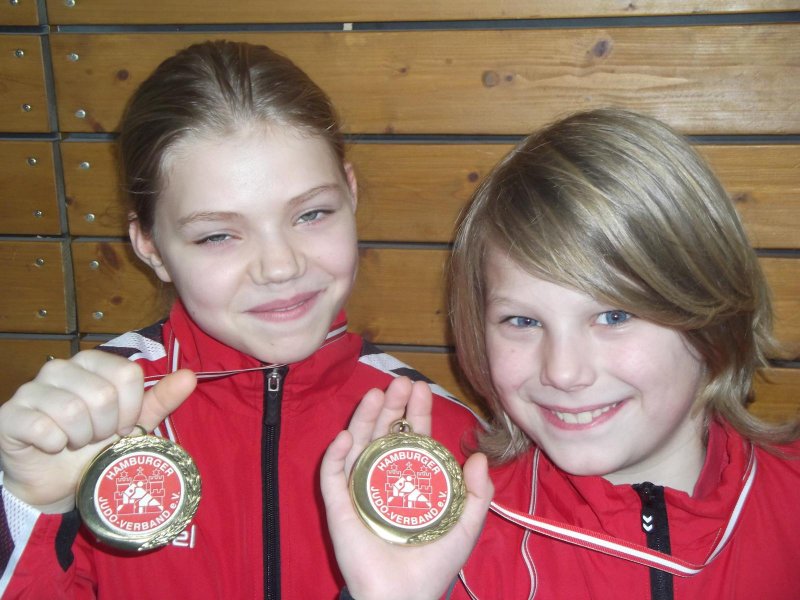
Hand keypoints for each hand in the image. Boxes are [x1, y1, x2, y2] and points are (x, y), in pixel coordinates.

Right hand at [0, 350, 195, 512]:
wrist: (58, 483)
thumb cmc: (97, 446)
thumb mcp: (135, 422)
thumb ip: (161, 398)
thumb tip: (190, 376)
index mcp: (93, 362)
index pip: (128, 374)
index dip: (130, 409)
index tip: (122, 425)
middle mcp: (60, 368)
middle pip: (104, 394)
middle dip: (107, 427)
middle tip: (97, 437)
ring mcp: (32, 389)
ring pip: (73, 410)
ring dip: (81, 438)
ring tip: (77, 442)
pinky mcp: (10, 415)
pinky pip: (43, 428)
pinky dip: (55, 445)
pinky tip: (53, 448)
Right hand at [320, 377, 492, 599]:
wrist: (404, 598)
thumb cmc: (433, 566)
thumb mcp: (464, 527)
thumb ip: (477, 494)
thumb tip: (477, 456)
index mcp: (409, 482)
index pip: (411, 440)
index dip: (415, 414)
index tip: (421, 389)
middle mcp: (382, 480)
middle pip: (382, 435)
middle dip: (391, 407)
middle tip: (401, 383)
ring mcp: (358, 491)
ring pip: (357, 446)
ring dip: (363, 418)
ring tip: (376, 394)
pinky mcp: (338, 507)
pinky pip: (332, 476)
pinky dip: (336, 455)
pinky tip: (347, 436)